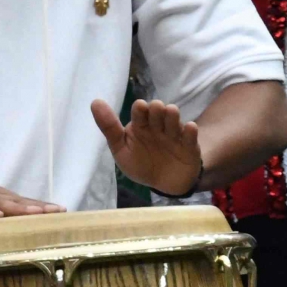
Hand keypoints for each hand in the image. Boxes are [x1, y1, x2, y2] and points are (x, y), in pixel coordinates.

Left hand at [94, 96, 208, 196]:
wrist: (164, 184)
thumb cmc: (141, 164)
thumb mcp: (121, 149)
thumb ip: (109, 128)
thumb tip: (95, 102)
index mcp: (141, 126)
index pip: (140, 111)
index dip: (140, 108)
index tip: (140, 107)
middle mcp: (157, 126)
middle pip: (158, 111)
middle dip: (157, 109)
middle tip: (156, 110)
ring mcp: (174, 135)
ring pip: (174, 119)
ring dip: (172, 115)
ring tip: (170, 113)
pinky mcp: (189, 146)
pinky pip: (191, 136)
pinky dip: (190, 131)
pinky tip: (189, 128)